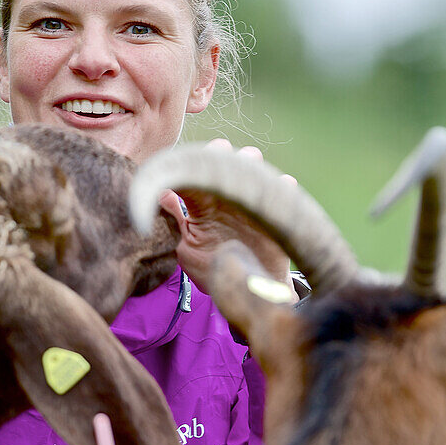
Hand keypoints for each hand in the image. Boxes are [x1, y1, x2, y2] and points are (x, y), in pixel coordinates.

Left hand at [159, 139, 297, 298]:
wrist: (243, 291)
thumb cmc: (213, 269)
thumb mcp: (186, 248)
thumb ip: (174, 222)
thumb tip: (159, 195)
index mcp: (206, 203)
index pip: (199, 172)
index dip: (199, 158)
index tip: (198, 157)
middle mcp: (229, 199)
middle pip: (229, 162)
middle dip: (225, 155)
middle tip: (223, 154)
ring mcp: (253, 205)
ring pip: (256, 170)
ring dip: (252, 163)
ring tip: (250, 163)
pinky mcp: (276, 217)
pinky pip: (286, 192)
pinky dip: (284, 185)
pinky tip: (283, 182)